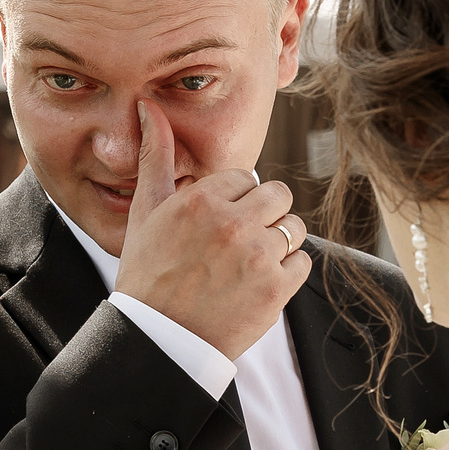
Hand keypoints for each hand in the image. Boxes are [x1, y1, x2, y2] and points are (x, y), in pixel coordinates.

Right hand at [114, 100, 307, 362]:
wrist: (158, 341)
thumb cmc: (148, 274)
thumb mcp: (145, 212)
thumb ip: (156, 157)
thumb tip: (150, 108)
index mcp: (201, 200)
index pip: (248, 178)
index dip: (235, 202)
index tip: (219, 225)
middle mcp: (232, 224)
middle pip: (279, 197)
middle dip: (264, 216)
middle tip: (240, 243)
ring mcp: (257, 257)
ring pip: (295, 228)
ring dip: (279, 244)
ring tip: (248, 265)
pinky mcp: (275, 290)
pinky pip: (302, 263)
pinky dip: (286, 274)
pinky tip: (256, 285)